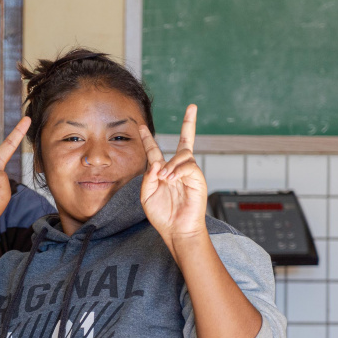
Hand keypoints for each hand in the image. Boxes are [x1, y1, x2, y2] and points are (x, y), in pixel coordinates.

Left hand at [139, 104, 207, 248]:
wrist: (176, 229)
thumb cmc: (162, 215)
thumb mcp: (147, 195)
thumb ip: (148, 177)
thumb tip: (157, 162)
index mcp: (162, 172)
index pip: (155, 150)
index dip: (147, 139)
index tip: (139, 126)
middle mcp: (177, 169)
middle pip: (184, 141)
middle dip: (189, 123)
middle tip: (192, 107)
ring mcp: (189, 173)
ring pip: (183, 154)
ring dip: (172, 164)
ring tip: (165, 178)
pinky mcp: (198, 179)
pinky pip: (189, 166)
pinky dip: (179, 170)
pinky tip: (172, 179)